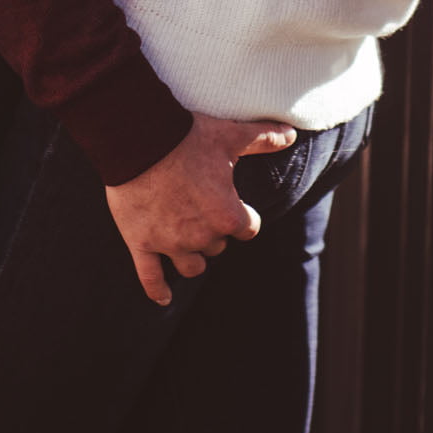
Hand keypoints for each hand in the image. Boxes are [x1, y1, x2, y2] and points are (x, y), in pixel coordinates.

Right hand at [105, 113, 296, 304]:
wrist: (140, 139)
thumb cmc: (188, 137)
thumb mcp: (230, 135)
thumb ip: (263, 138)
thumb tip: (292, 134)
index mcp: (227, 215)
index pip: (248, 229)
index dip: (242, 218)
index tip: (233, 206)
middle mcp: (201, 236)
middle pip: (217, 247)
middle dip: (213, 233)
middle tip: (201, 210)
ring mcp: (170, 243)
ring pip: (191, 266)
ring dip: (193, 257)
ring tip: (187, 243)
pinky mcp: (141, 244)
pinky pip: (150, 278)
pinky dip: (157, 290)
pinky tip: (164, 298)